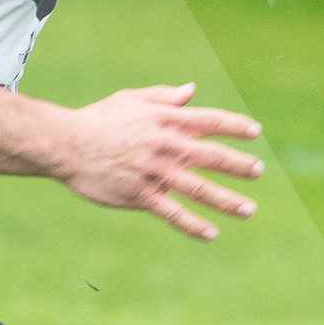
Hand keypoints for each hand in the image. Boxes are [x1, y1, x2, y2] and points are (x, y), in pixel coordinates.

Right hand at [55, 83, 263, 239]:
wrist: (65, 144)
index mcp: (165, 120)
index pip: (209, 121)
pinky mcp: (140, 195)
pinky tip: (211, 233)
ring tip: (248, 209)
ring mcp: (154, 172)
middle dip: (239, 165)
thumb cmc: (99, 119)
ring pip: (199, 189)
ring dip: (227, 201)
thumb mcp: (132, 100)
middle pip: (211, 156)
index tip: (255, 132)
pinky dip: (193, 225)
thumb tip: (191, 90)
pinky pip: (172, 213)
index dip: (235, 126)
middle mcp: (165, 146)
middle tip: (258, 171)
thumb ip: (164, 97)